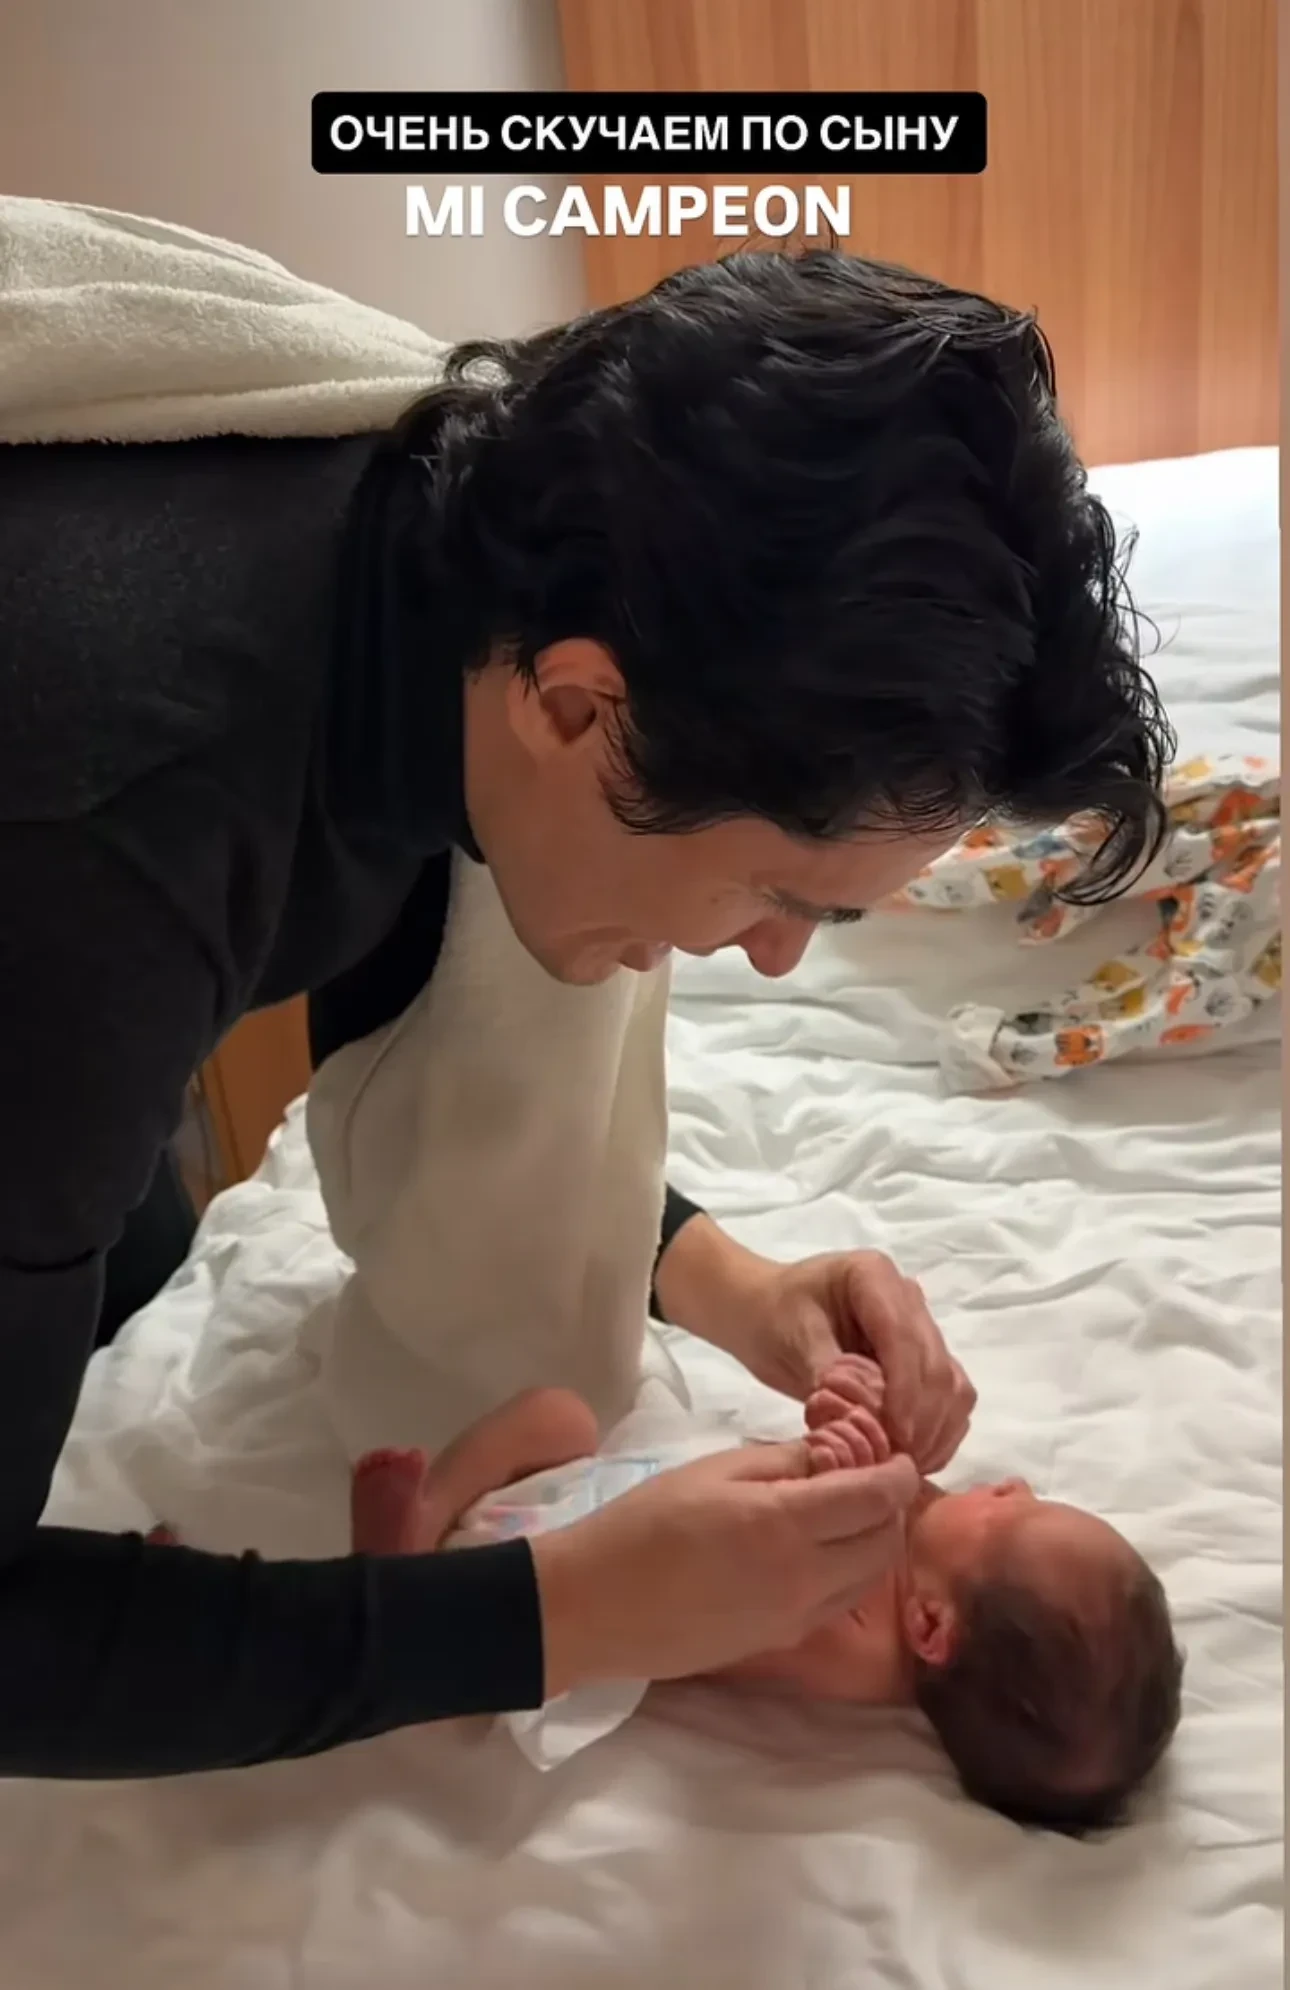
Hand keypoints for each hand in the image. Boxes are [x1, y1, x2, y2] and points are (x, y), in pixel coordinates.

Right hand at [529, 1442, 918, 1698]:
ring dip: (871, 1543)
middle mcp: (804, 1580)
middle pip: (885, 1544)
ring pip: (867, 1579)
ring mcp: (795, 1619)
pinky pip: (835, 1603)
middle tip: (870, 1480)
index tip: (898, 1456)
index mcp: (785, 1526)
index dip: (898, 1474)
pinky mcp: (781, 1643)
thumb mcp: (714, 1470)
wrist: (595, 1605)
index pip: (876, 1499)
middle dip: (890, 1508)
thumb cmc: (645, 1524)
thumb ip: (783, 1461)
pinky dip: (844, 1573)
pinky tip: (812, 1550)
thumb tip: (834, 1455)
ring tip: (843, 1513)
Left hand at [754, 1252, 973, 1472]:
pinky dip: (938, 1432)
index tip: (896, 1436)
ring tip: (904, 1464)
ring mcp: (920, 1329)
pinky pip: (949, 1399)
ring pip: (953, 1384)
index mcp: (873, 1275)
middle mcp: (908, 1298)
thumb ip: (826, 1374)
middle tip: (898, 1462)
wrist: (767, 1314)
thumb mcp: (791, 1341)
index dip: (906, 1390)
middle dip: (923, 1419)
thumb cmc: (772, 1319)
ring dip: (936, 1429)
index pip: (904, 1336)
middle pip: (937, 1364)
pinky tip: (913, 1458)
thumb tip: (862, 1420)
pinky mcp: (922, 1360)